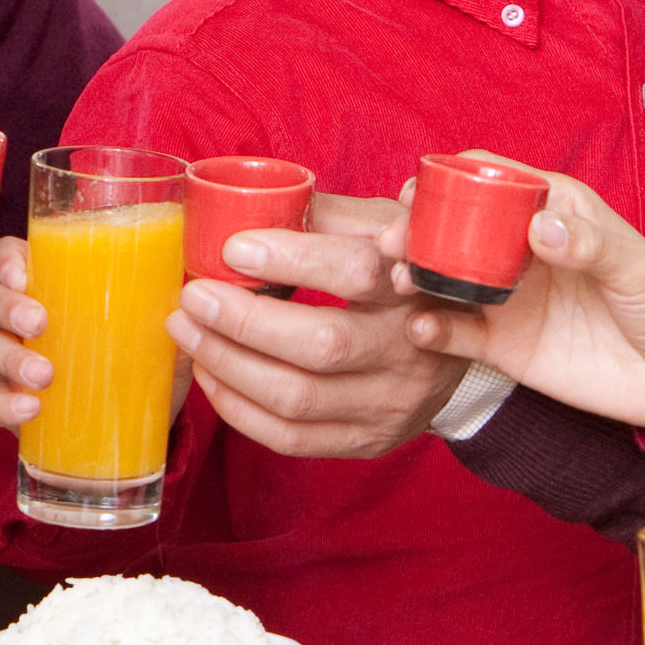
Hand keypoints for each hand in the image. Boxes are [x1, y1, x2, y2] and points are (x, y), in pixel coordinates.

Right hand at [0, 232, 197, 430]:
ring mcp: (11, 359)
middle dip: (5, 307)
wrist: (140, 414)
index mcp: (48, 282)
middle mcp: (18, 316)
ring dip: (8, 359)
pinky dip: (1, 405)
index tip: (25, 275)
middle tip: (39, 323)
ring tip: (45, 376)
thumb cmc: (141, 348)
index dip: (6, 262)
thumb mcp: (157, 319)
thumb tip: (197, 294)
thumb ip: (169, 300)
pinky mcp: (12, 403)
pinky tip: (29, 408)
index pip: (8, 257)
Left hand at [168, 193, 467, 457]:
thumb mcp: (385, 228)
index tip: (234, 247)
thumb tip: (256, 205)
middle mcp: (411, 348)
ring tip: (186, 331)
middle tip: (193, 296)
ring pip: (296, 398)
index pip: (357, 272)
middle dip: (242, 322)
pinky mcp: (368, 440)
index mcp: (417, 282)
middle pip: (321, 345)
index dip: (292, 258)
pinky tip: (211, 373)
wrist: (457, 344)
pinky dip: (238, 408)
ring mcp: (390, 403)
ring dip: (227, 365)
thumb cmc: (404, 271)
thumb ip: (328, 215)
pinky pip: (291, 438)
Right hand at [397, 155, 644, 430]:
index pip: (493, 179)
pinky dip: (431, 330)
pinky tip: (420, 329)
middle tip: (393, 239)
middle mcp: (522, 249)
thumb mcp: (640, 270)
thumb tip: (540, 227)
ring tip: (398, 281)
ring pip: (445, 278)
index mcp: (554, 211)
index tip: (420, 186)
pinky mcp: (505, 346)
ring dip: (414, 275)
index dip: (452, 177)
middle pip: (455, 227)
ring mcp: (509, 298)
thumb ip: (592, 246)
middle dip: (417, 227)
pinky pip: (456, 334)